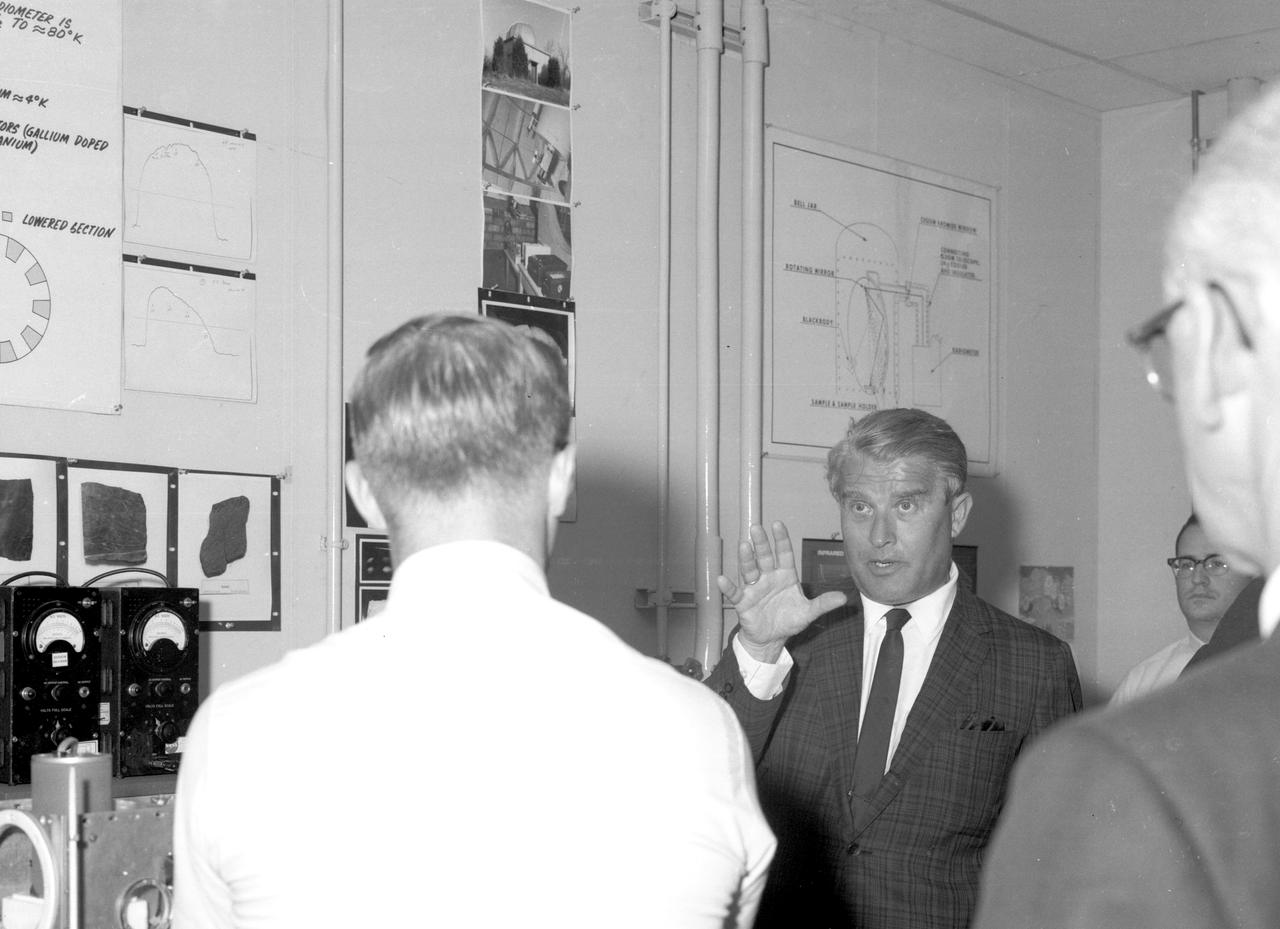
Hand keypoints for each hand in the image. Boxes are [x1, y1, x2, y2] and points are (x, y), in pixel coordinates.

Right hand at [717, 521, 848, 663]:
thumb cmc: (788, 620)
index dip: (781, 539)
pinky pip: (735, 593)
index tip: (777, 524)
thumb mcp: (808, 613)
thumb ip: (823, 603)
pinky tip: (722, 579)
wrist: (772, 638)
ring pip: (749, 570)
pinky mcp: (743, 602)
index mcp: (785, 576)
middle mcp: (768, 578)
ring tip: (744, 545)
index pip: (784, 554)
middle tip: (756, 528)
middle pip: (764, 557)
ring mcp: (755, 588)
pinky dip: (728, 587)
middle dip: (761, 543)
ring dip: (746, 558)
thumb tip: (844, 598)